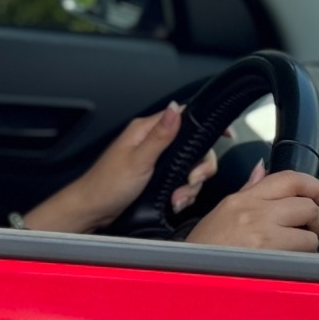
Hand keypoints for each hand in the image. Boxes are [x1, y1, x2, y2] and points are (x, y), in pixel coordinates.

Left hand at [21, 102, 218, 233]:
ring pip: (190, 167)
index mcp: (146, 131)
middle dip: (199, 168)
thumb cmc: (106, 185)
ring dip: (189, 186)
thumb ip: (161, 135)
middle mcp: (152, 142)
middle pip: (194, 147)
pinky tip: (175, 202)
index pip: (184, 117)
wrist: (92, 211)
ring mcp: (155, 161)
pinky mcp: (156, 178)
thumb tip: (176, 108)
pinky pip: (181, 182)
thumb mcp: (138, 160)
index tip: (225, 134)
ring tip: (177, 199)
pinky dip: (183, 194)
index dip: (206, 127)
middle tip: (191, 182)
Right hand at [183, 162, 318, 252]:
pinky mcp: (269, 257)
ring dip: (309, 242)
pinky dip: (302, 259)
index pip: (289, 178)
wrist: (187, 275)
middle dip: (317, 218)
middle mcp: (254, 211)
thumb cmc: (202, 250)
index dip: (315, 185)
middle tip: (313, 228)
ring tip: (296, 249)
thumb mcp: (221, 212)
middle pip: (306, 204)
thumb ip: (248, 190)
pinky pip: (302, 254)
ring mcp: (262, 234)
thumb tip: (262, 169)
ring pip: (310, 232)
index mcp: (243, 198)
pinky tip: (287, 262)